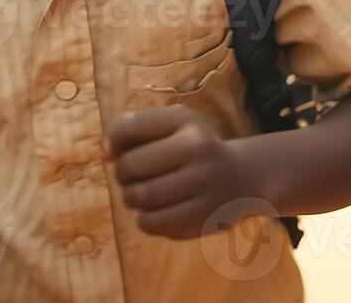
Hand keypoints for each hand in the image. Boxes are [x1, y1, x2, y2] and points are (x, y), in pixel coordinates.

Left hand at [108, 106, 261, 239]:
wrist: (246, 177)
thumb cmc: (197, 147)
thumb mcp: (175, 125)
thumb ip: (136, 130)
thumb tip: (105, 154)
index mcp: (188, 124)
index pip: (130, 127)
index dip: (113, 140)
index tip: (115, 151)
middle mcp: (198, 154)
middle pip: (130, 166)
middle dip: (122, 174)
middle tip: (130, 177)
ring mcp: (203, 189)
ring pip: (140, 199)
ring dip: (131, 198)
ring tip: (141, 194)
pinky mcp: (203, 219)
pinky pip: (155, 225)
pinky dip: (146, 220)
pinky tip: (155, 212)